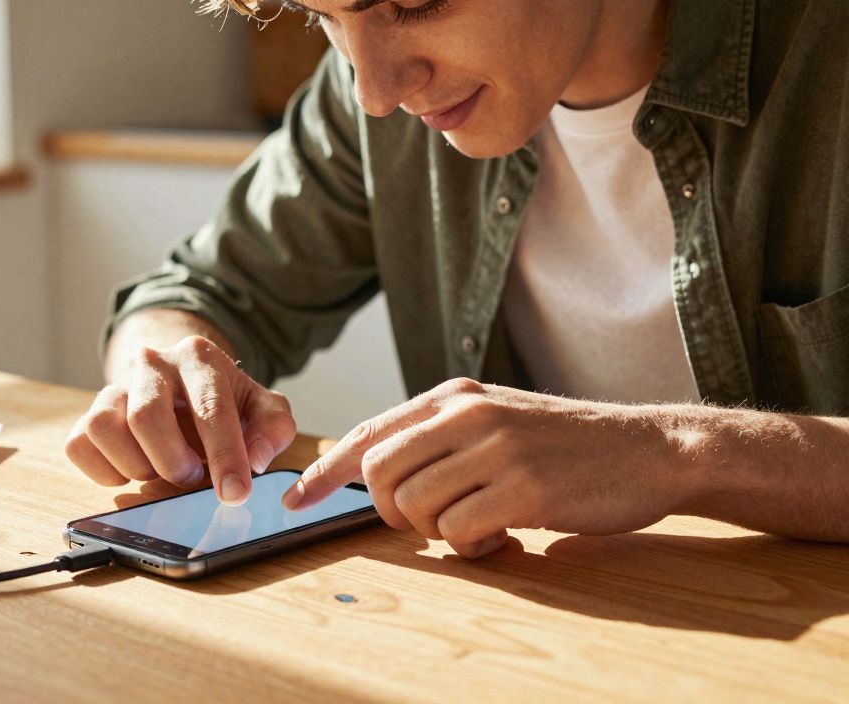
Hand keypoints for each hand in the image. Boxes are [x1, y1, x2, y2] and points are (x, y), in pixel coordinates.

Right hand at [65, 336, 295, 504]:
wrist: (183, 381)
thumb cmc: (224, 400)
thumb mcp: (263, 408)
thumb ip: (272, 429)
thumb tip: (255, 458)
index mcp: (199, 358)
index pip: (209, 407)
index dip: (224, 455)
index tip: (234, 493)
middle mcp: (151, 364)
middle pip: (145, 415)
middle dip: (171, 461)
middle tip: (191, 478)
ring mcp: (114, 387)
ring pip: (103, 427)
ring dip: (136, 465)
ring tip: (161, 469)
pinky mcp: (88, 414)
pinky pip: (79, 445)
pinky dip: (105, 471)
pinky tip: (133, 470)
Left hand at [281, 378, 694, 556]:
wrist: (649, 449)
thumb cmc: (566, 444)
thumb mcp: (497, 419)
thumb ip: (440, 437)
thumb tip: (376, 473)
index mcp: (454, 397)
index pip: (369, 433)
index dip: (325, 472)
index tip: (295, 499)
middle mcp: (467, 415)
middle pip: (380, 473)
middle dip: (389, 511)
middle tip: (425, 521)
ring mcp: (496, 449)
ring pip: (414, 505)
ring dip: (436, 532)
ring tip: (480, 527)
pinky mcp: (524, 489)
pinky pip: (458, 533)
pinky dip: (472, 548)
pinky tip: (504, 539)